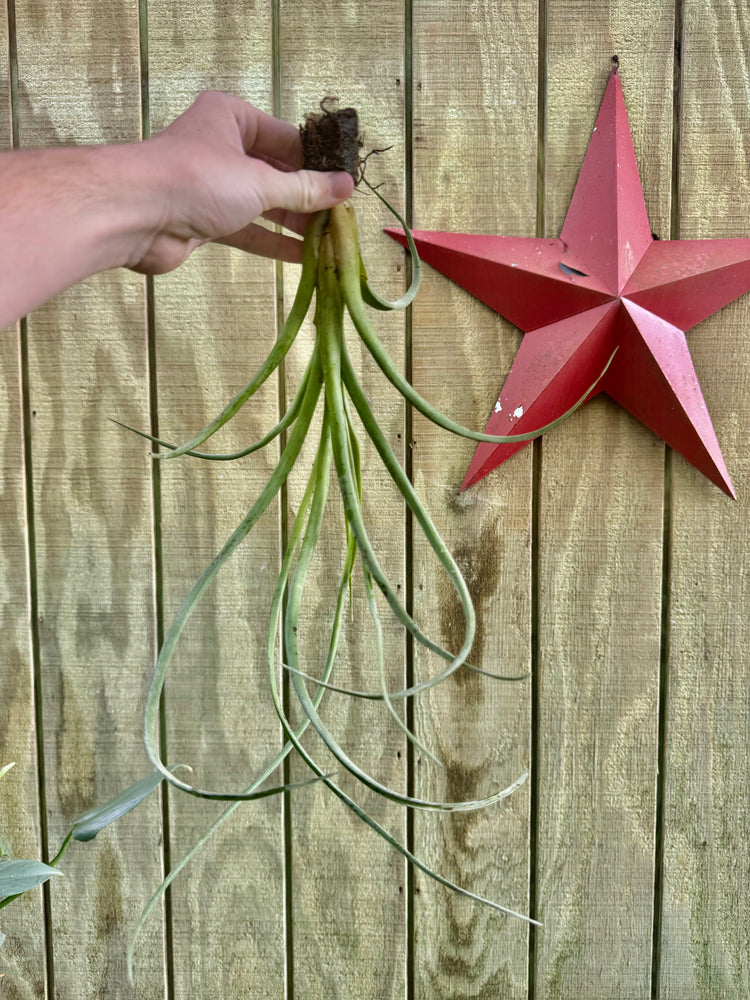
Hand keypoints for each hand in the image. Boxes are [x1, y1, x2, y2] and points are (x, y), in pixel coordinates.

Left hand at [128, 92, 354, 273]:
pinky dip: (272, 241)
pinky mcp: (204, 220)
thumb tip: (346, 187)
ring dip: (294, 223)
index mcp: (233, 118)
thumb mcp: (261, 182)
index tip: (346, 185)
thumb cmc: (198, 179)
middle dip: (308, 197)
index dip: (318, 163)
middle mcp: (222, 147)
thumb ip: (305, 189)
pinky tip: (302, 256)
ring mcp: (212, 186)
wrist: (137, 215)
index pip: (288, 139)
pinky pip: (247, 230)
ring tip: (329, 240)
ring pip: (263, 204)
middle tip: (342, 219)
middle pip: (276, 173)